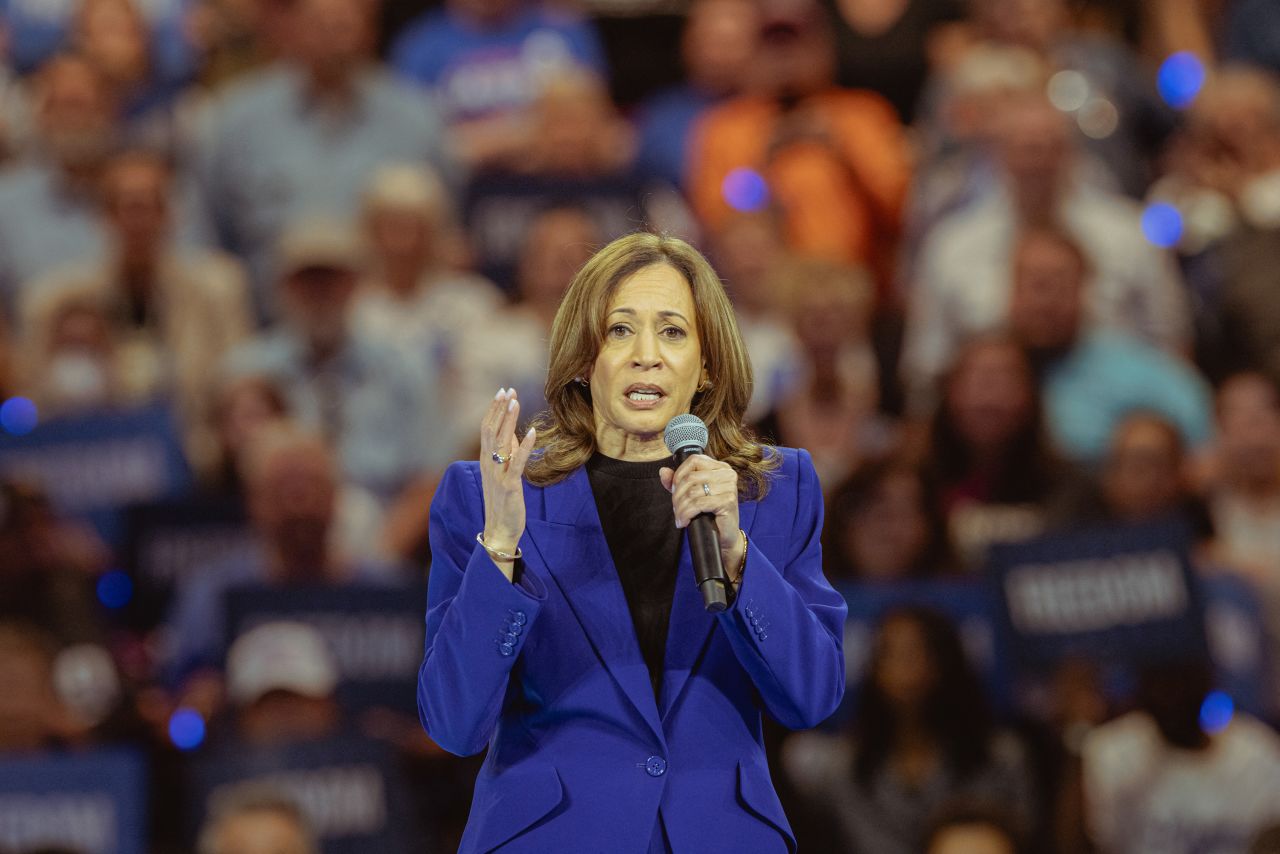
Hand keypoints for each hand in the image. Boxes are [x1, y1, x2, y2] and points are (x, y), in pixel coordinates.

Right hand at [480, 388, 536, 579]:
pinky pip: (517, 462)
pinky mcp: (509, 485)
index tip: (503, 391)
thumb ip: (508, 453)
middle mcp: (488, 464)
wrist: (499, 530)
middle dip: (499, 409)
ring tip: (515, 402)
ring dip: (508, 420)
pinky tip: (531, 432)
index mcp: (485, 460)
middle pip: (490, 430)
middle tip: (507, 390)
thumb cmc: (502, 501)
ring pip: (500, 442)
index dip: (494, 409)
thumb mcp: (504, 473)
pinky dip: (524, 446)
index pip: (486, 428)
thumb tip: (514, 433)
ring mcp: (497, 474)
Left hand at [659, 454, 744, 579]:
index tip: (673, 490)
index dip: (679, 474)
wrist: (725, 536)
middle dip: (677, 495)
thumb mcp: (692, 494)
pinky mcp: (728, 501)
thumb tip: (663, 471)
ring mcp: (729, 487)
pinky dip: (686, 514)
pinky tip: (684, 522)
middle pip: (690, 477)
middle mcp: (727, 474)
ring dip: (680, 507)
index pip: (694, 460)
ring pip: (692, 492)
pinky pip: (698, 504)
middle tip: (675, 509)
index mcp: (720, 467)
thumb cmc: (710, 514)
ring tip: (679, 517)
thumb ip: (677, 481)